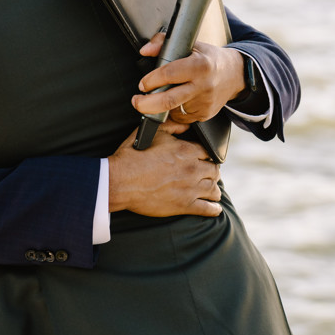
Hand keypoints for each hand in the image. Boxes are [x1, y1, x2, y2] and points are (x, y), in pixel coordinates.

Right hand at [107, 122, 222, 217]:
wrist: (120, 181)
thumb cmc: (132, 156)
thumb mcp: (151, 133)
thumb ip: (172, 126)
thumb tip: (187, 125)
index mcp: (186, 150)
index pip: (209, 151)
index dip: (207, 154)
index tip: (204, 158)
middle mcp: (192, 169)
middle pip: (214, 170)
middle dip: (211, 171)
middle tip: (207, 174)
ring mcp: (190, 189)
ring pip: (214, 189)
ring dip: (214, 189)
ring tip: (211, 190)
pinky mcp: (184, 206)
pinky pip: (207, 209)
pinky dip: (213, 209)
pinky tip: (214, 208)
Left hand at [130, 33, 245, 123]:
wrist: (235, 75)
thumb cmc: (209, 58)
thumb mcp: (191, 45)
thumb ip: (164, 43)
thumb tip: (145, 50)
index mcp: (200, 66)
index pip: (169, 74)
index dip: (151, 80)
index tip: (143, 83)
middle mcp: (203, 86)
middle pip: (168, 101)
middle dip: (146, 104)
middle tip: (136, 101)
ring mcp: (204, 103)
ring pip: (172, 110)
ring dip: (161, 107)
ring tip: (162, 96)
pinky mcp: (205, 115)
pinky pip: (182, 118)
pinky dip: (174, 112)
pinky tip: (177, 102)